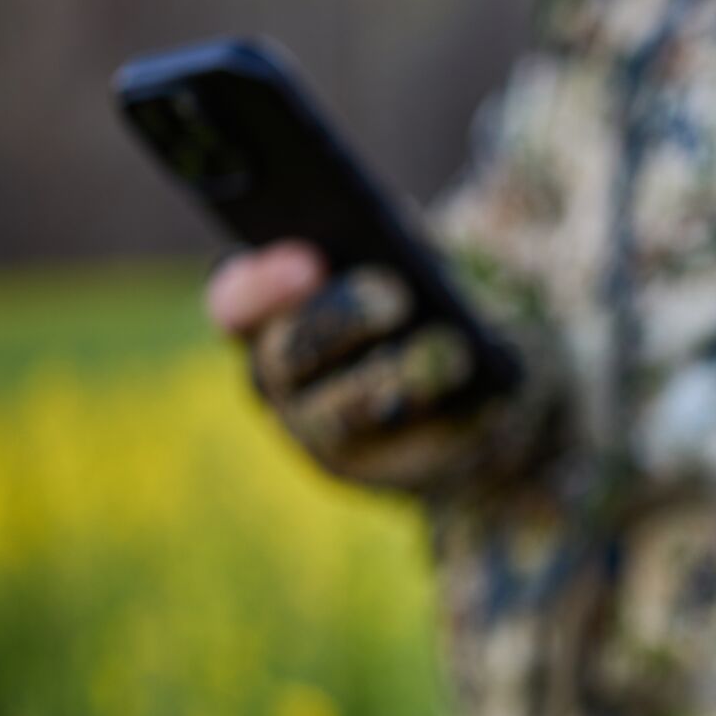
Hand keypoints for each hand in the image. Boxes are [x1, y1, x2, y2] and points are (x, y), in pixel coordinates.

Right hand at [207, 241, 536, 494]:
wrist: (477, 375)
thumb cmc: (428, 295)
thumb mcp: (416, 257)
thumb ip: (397, 246)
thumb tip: (406, 250)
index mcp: (268, 312)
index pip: (236, 301)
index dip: (260, 285)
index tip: (304, 260)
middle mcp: (281, 377)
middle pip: (290, 353)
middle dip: (344, 317)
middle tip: (395, 294)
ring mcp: (323, 429)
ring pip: (343, 411)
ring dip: (400, 377)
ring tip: (453, 350)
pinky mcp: (379, 469)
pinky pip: (407, 449)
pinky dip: (445, 418)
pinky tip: (479, 390)